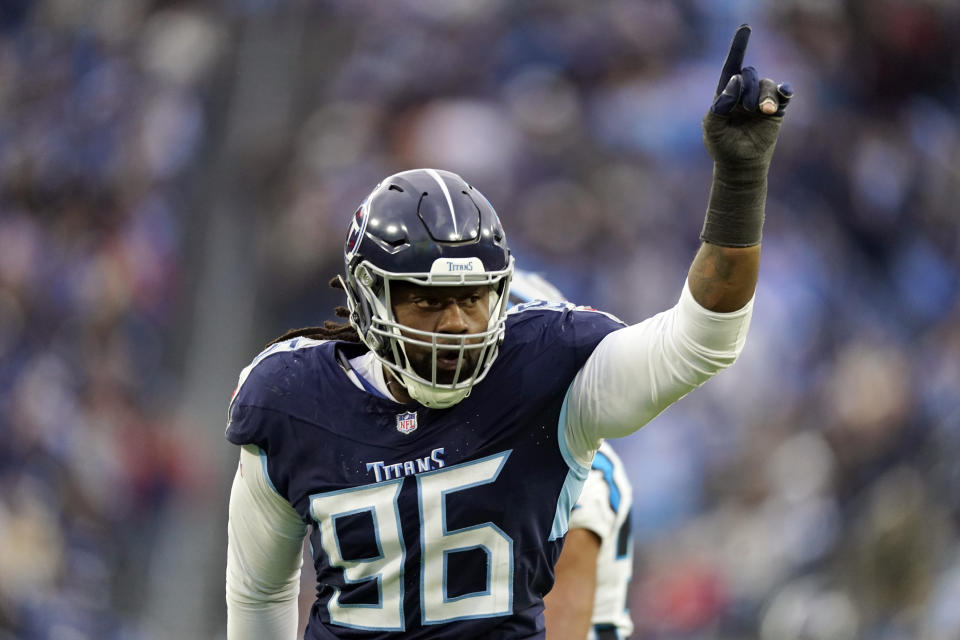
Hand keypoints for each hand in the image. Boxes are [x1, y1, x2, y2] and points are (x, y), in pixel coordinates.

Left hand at [703, 24, 791, 168]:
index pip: (732, 66)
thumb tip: (735, 80)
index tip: (746, 28)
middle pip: (751, 74)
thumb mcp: (713, 126)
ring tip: (762, 111)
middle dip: (749, 89)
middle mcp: (745, 92)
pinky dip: (784, 91)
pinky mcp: (776, 110)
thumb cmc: (722, 145)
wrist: (740, 164)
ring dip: (763, 96)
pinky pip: (783, 93)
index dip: (739, 47)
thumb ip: (720, 104)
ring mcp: (761, 100)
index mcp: (727, 93)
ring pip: (767, 84)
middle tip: (747, 109)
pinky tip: (783, 92)